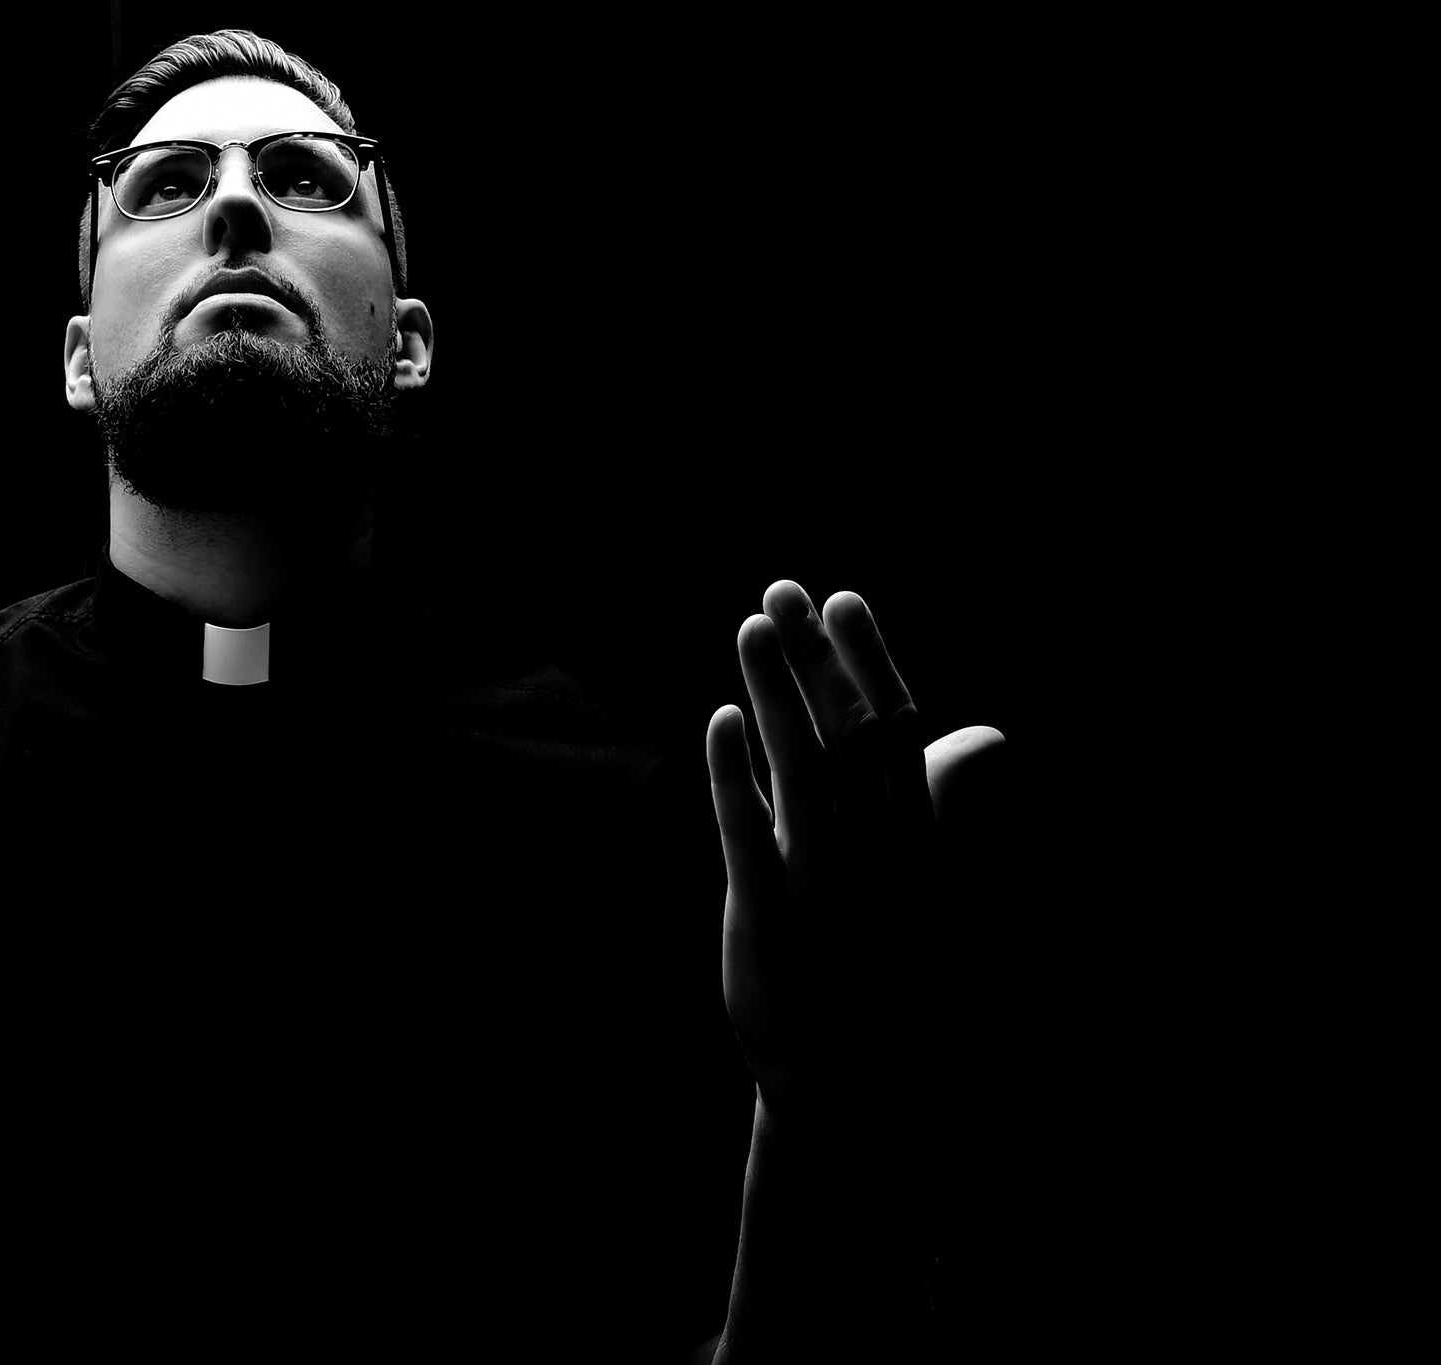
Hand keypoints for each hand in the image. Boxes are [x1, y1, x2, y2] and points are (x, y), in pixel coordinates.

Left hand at [705, 580, 1004, 1138]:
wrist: (868, 1100)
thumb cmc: (897, 983)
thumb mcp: (932, 891)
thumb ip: (935, 807)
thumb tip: (978, 736)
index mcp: (920, 845)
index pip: (900, 733)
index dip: (870, 662)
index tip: (844, 601)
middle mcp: (879, 859)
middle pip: (848, 736)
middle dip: (816, 660)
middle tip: (784, 590)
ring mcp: (824, 890)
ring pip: (800, 769)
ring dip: (774, 693)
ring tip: (751, 627)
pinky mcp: (769, 924)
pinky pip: (748, 834)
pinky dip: (732, 772)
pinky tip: (718, 717)